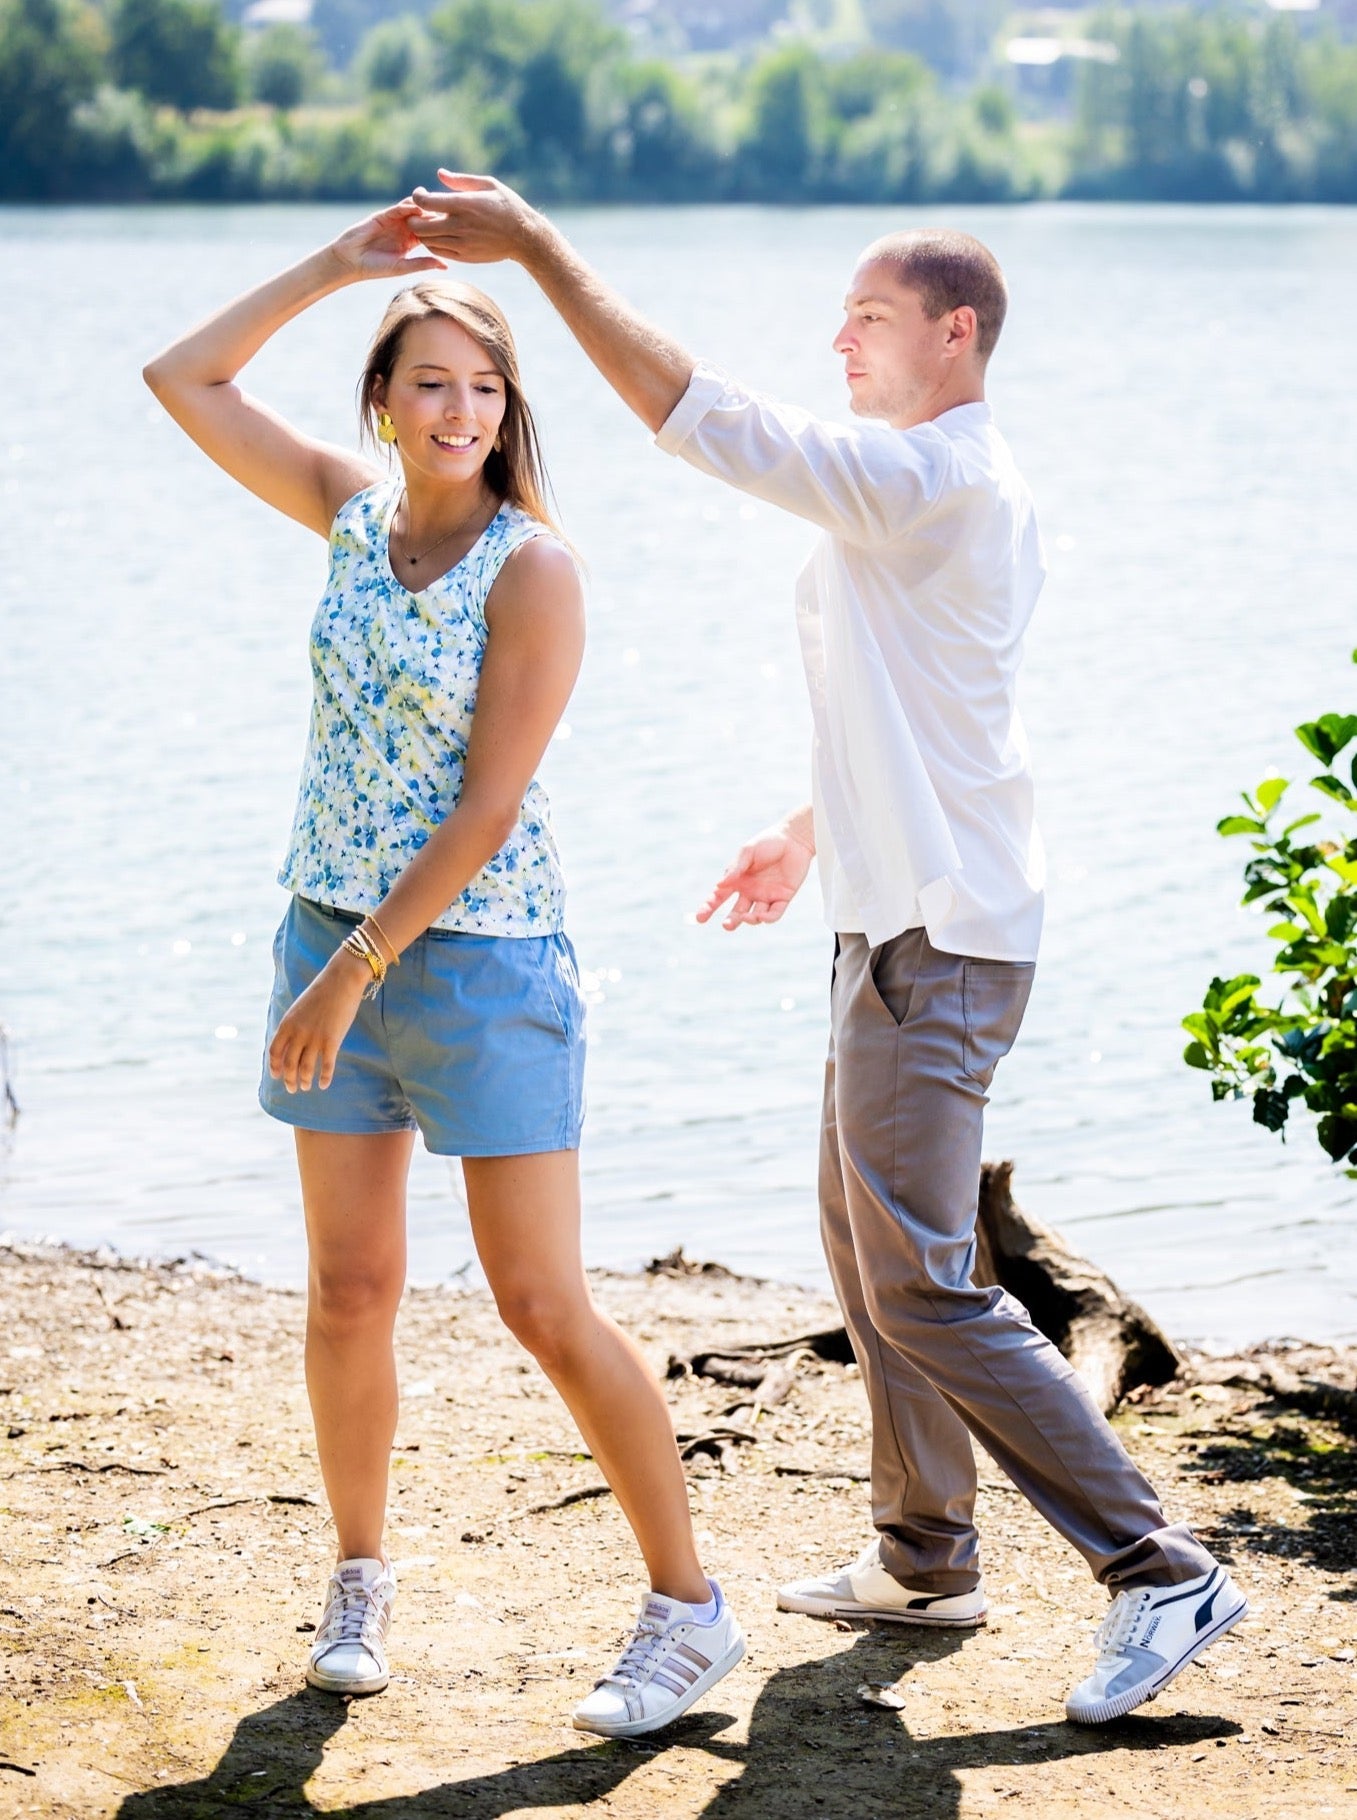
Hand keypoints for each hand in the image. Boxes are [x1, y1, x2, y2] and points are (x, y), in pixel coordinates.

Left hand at [267, 951, 369, 1092]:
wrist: (341, 980)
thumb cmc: (321, 993)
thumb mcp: (299, 1009)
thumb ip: (293, 1027)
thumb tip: (291, 1046)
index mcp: (287, 1024)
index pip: (274, 1052)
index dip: (275, 1067)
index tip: (277, 1076)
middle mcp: (298, 1033)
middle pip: (289, 1064)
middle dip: (289, 1080)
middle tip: (293, 1088)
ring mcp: (315, 1038)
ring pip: (306, 1068)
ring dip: (305, 1081)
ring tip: (307, 1087)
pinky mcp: (332, 1041)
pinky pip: (326, 1066)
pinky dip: (324, 1078)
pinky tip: (324, 1085)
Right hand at [328, 201, 448, 279]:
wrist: (351, 260)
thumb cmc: (376, 268)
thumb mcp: (402, 267)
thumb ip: (423, 263)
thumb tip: (446, 265)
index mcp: (412, 242)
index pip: (431, 233)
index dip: (444, 231)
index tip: (461, 228)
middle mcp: (405, 229)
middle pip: (425, 219)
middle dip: (438, 215)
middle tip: (454, 212)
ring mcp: (395, 221)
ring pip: (414, 210)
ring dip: (425, 208)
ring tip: (438, 208)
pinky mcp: (384, 215)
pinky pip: (399, 208)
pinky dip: (408, 206)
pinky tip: (419, 207)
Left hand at [408, 172, 545, 266]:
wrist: (524, 238)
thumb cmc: (507, 206)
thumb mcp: (489, 185)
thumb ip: (461, 180)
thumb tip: (439, 174)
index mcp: (464, 204)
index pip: (425, 202)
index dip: (417, 196)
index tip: (421, 193)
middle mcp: (460, 225)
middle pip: (420, 226)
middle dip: (414, 217)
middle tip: (420, 212)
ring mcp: (462, 243)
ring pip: (427, 240)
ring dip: (423, 232)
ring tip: (430, 223)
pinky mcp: (465, 256)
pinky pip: (438, 251)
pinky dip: (432, 243)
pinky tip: (438, 235)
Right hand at [697, 823, 815, 931]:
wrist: (794, 839)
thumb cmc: (768, 842)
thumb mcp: (747, 852)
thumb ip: (735, 868)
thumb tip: (719, 885)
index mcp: (738, 880)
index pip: (719, 897)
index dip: (708, 908)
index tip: (700, 918)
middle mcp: (750, 891)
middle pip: (737, 912)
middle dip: (731, 921)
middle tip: (727, 925)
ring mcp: (766, 896)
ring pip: (755, 916)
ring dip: (749, 919)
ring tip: (747, 917)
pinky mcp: (783, 898)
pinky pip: (774, 913)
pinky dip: (768, 918)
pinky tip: (762, 916)